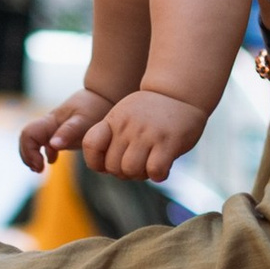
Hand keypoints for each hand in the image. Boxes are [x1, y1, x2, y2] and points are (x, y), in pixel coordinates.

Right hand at [18, 88, 122, 169]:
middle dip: (27, 156)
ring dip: (32, 155)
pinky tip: (51, 161)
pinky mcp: (59, 132)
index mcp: (51, 121)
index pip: (27, 135)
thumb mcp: (83, 121)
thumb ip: (68, 132)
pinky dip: (42, 153)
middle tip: (38, 169)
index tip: (41, 165)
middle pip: (25, 139)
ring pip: (32, 141)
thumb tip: (53, 146)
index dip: (28, 151)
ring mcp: (53, 128)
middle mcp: (48, 124)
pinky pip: (43, 142)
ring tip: (40, 168)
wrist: (104, 97)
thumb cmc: (95, 108)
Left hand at [68, 86, 203, 180]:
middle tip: (138, 164)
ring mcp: (147, 134)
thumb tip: (104, 169)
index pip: (90, 145)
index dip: (96, 162)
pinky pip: (155, 170)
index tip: (109, 163)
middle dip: (124, 173)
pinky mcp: (168, 142)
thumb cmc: (150, 112)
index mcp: (113, 121)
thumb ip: (111, 137)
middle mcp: (127, 127)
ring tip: (150, 166)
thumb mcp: (122, 116)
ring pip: (131, 170)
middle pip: (112, 167)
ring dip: (141, 175)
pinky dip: (158, 175)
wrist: (179, 92)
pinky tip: (163, 167)